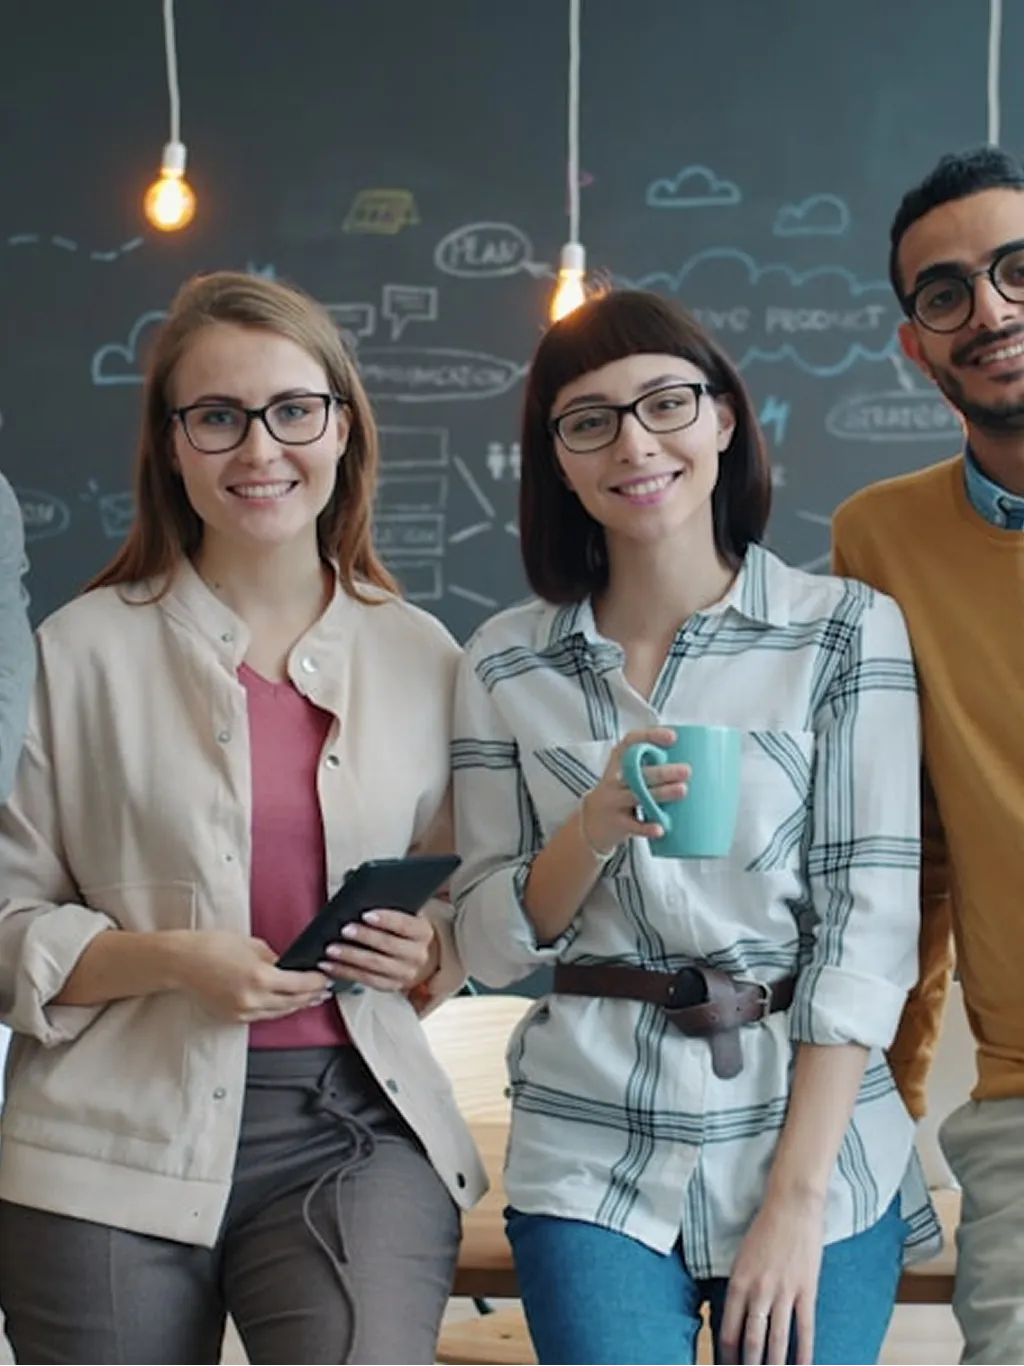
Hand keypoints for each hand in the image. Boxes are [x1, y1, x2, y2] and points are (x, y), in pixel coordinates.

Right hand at [171, 931, 330, 1022]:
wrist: (181, 963)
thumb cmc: (212, 947)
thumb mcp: (252, 945)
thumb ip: (275, 959)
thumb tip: (290, 967)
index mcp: (261, 977)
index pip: (300, 984)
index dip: (317, 982)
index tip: (326, 977)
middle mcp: (254, 999)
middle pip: (294, 1002)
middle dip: (312, 995)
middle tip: (324, 988)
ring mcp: (243, 1011)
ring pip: (280, 1012)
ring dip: (297, 1005)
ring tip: (310, 998)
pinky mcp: (234, 1017)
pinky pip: (263, 1016)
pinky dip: (278, 1009)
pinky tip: (285, 1003)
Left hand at [318, 910, 438, 992]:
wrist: (414, 956)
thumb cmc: (402, 930)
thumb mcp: (404, 915)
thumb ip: (389, 908)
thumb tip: (360, 902)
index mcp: (423, 932)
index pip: (405, 925)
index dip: (386, 920)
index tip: (365, 914)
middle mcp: (418, 955)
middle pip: (388, 945)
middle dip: (364, 937)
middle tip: (344, 929)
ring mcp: (405, 974)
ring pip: (375, 965)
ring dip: (350, 957)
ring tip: (331, 949)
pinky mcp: (391, 986)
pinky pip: (365, 980)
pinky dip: (345, 972)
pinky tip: (330, 965)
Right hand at [579, 727, 689, 855]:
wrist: (593, 821)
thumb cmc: (620, 792)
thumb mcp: (627, 774)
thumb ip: (650, 765)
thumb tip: (696, 758)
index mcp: (619, 761)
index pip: (630, 742)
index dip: (650, 736)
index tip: (673, 737)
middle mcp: (614, 778)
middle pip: (638, 772)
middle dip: (663, 771)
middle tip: (687, 770)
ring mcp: (613, 800)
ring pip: (637, 796)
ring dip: (660, 793)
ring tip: (682, 790)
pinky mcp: (616, 822)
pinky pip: (633, 825)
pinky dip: (647, 827)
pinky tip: (661, 828)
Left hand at [718, 1192, 824, 1365]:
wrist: (791, 1205)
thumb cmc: (764, 1227)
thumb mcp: (741, 1256)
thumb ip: (739, 1286)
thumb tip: (736, 1316)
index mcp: (738, 1282)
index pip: (728, 1330)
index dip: (728, 1356)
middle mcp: (758, 1291)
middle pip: (752, 1341)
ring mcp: (784, 1292)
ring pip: (777, 1340)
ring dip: (774, 1365)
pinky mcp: (807, 1290)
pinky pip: (805, 1329)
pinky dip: (804, 1353)